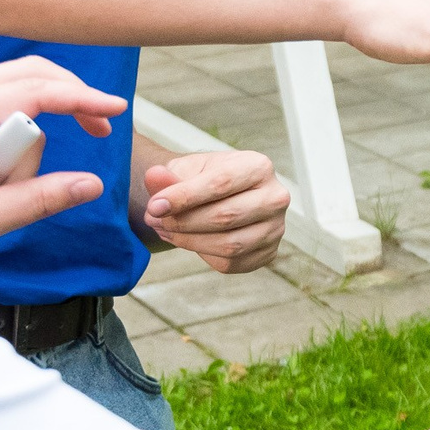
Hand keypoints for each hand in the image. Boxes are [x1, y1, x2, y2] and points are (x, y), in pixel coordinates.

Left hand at [0, 57, 123, 268]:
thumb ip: (39, 200)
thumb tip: (92, 184)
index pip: (35, 91)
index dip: (82, 98)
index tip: (117, 110)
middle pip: (30, 72)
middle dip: (71, 95)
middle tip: (102, 128)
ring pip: (16, 83)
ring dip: (43, 112)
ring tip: (29, 174)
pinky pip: (0, 100)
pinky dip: (23, 118)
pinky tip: (18, 157)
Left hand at [141, 149, 288, 272]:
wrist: (220, 197)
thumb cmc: (203, 179)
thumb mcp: (185, 170)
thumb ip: (169, 176)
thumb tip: (154, 177)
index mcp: (258, 167)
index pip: (221, 183)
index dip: (184, 197)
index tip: (154, 206)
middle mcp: (276, 197)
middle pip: (226, 216)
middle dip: (184, 222)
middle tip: (155, 220)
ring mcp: (276, 228)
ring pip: (230, 245)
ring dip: (189, 241)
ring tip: (166, 230)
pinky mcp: (268, 253)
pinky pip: (231, 263)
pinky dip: (203, 254)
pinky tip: (187, 240)